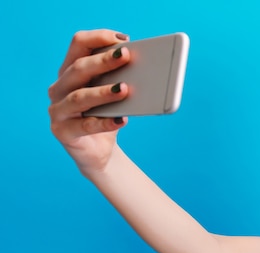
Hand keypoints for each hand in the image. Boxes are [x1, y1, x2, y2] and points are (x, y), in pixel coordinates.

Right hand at [48, 30, 131, 174]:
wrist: (99, 152)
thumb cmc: (107, 117)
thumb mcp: (113, 96)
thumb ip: (121, 80)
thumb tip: (146, 71)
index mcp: (70, 71)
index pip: (79, 45)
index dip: (99, 38)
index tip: (124, 39)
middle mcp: (59, 88)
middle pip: (79, 68)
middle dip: (103, 61)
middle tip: (126, 56)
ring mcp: (58, 111)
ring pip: (80, 97)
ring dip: (103, 92)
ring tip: (124, 89)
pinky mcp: (63, 132)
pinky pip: (85, 126)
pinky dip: (104, 123)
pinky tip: (122, 120)